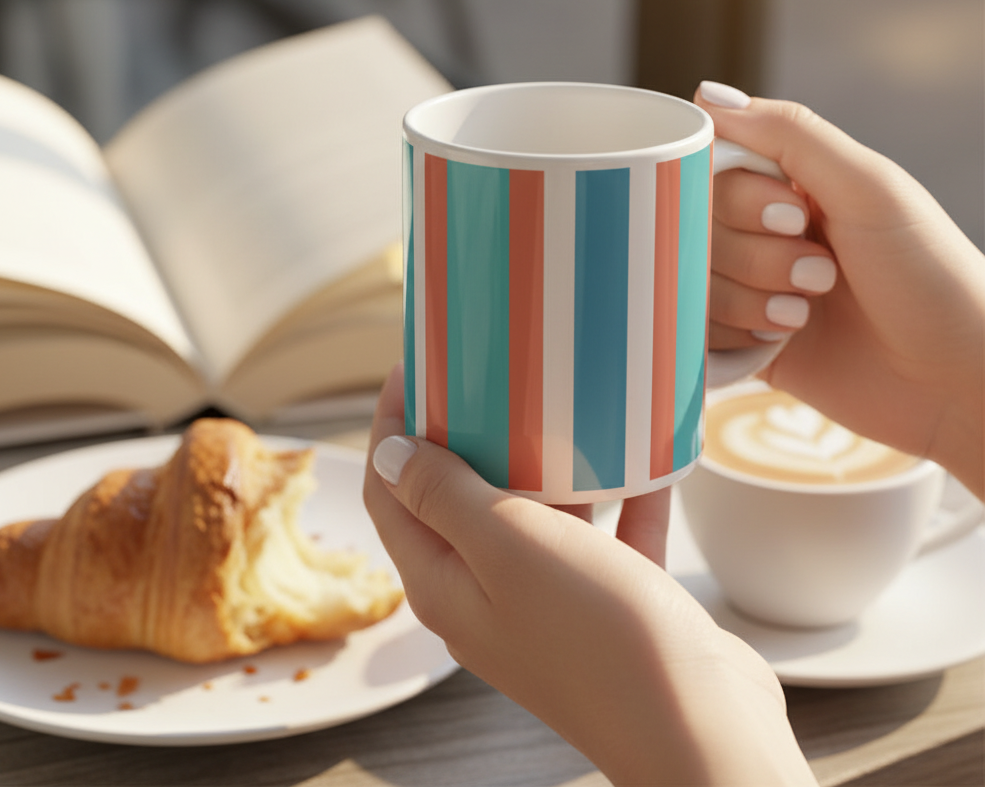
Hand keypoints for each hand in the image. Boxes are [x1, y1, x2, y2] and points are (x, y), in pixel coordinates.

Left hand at [363, 364, 814, 785]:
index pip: (390, 492)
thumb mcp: (507, 545)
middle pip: (455, 498)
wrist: (701, 725)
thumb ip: (444, 495)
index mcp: (443, 582)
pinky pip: (604, 533)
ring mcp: (547, 602)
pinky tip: (640, 452)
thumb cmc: (595, 634)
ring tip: (558, 399)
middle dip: (464, 433)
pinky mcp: (608, 603)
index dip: (392, 427)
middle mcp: (487, 594)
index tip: (416, 366)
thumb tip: (389, 453)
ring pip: (531, 513)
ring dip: (540, 461)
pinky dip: (617, 494)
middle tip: (487, 374)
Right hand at [698, 82, 984, 496]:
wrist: (957, 381)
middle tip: (822, 272)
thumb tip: (706, 94)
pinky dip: (733, 336)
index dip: (737, 196)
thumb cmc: (930, 275)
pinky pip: (695, 328)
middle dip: (755, 255)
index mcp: (792, 185)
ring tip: (806, 313)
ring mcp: (751, 288)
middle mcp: (764, 232)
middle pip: (695, 226)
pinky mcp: (743, 343)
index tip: (790, 216)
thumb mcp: (867, 188)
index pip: (713, 167)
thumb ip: (789, 134)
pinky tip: (781, 341)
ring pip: (692, 279)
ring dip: (749, 299)